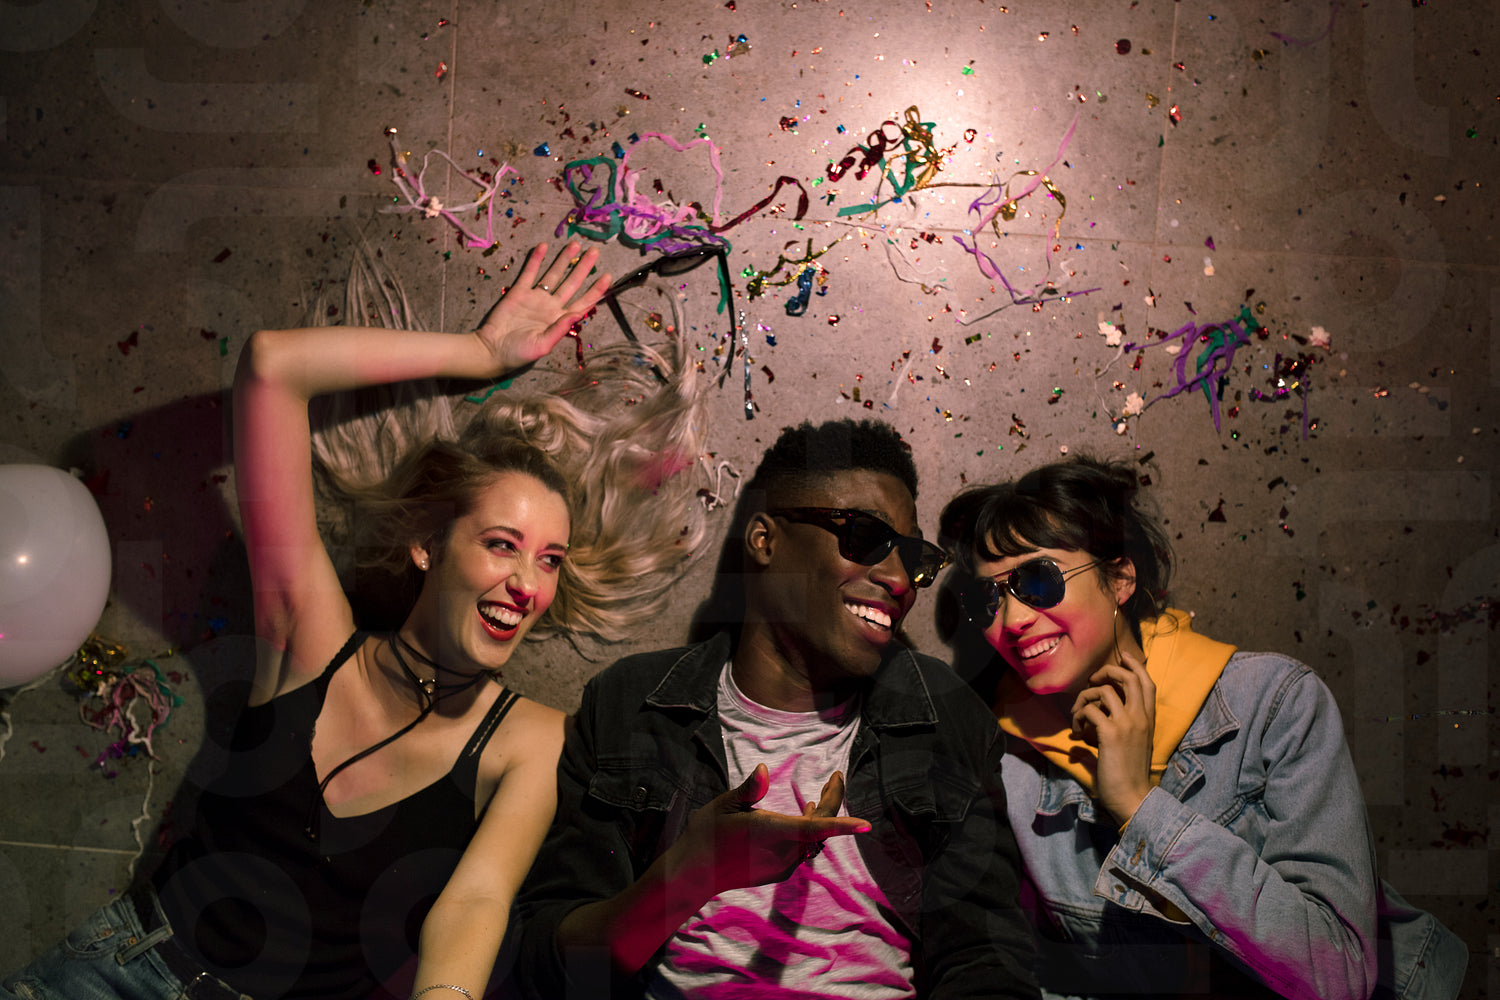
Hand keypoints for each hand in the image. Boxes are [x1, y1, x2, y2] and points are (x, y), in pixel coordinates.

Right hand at [473, 241, 610, 373]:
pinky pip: (529, 273)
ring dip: (564, 259)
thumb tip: (578, 314)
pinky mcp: (518, 292)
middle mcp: (550, 306)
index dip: (595, 290)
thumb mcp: (542, 345)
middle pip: (572, 283)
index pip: (582, 303)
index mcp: (559, 320)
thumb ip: (559, 329)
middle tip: (595, 251)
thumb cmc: (519, 353)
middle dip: (583, 268)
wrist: (492, 349)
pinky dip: (536, 260)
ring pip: (553, 274)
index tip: (607, 276)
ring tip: (574, 244)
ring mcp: (535, 297)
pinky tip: (544, 246)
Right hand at [673, 764, 870, 896]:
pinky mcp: (778, 871)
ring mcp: (782, 864)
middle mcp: (784, 851)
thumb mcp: (725, 805)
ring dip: (819, 817)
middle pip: (820, 827)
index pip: (816, 828)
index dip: (843, 826)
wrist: (694, 874)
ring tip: (820, 794)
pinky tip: (803, 817)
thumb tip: (763, 769)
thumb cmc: (708, 834)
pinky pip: (802, 848)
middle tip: (834, 777)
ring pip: (812, 838)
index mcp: (774, 832)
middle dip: (831, 800)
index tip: (866, 824)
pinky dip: (808, 831)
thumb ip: (749, 789)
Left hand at [1071, 650, 1155, 826]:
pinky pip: (1090, 710)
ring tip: (1078, 715)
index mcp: (1149, 719)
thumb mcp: (1134, 744)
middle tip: (1092, 679)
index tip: (1124, 656)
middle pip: (1128, 677)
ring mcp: (1127, 724)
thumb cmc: (1131, 774)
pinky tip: (1077, 733)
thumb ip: (1123, 726)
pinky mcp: (1111, 734)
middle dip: (1107, 671)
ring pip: (1103, 690)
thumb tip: (1098, 714)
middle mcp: (1141, 717)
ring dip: (1085, 698)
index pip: (1147, 683)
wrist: (1133, 797)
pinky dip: (1078, 717)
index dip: (1135, 666)